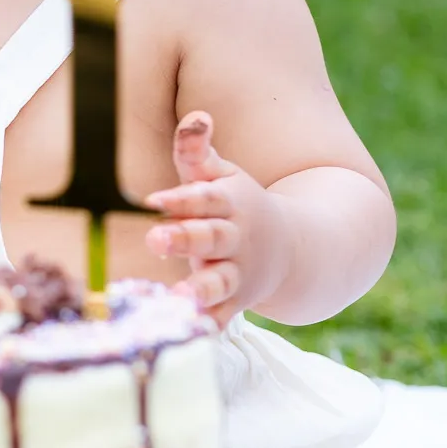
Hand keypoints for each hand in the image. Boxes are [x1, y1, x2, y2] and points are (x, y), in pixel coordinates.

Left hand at [143, 111, 291, 327]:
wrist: (294, 249)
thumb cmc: (237, 205)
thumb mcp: (220, 176)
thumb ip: (198, 151)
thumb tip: (197, 117)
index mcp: (230, 203)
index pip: (204, 198)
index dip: (181, 198)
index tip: (152, 199)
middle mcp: (236, 238)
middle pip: (210, 237)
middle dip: (184, 238)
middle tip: (154, 237)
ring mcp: (238, 272)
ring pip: (219, 281)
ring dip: (200, 288)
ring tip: (178, 294)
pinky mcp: (236, 301)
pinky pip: (222, 317)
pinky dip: (208, 325)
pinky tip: (187, 330)